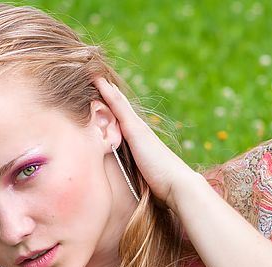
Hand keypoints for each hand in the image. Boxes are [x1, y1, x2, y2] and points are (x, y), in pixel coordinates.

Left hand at [94, 77, 201, 211]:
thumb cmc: (164, 189)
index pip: (123, 121)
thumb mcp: (145, 180)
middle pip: (121, 107)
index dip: (113, 108)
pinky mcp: (135, 131)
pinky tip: (98, 81)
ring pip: (118, 103)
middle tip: (94, 77)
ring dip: (106, 87)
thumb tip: (134, 187)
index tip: (101, 97)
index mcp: (141, 142)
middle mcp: (140, 131)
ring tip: (93, 73)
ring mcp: (138, 129)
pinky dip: (108, 93)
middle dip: (109, 93)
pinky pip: (118, 107)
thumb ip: (137, 177)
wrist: (178, 186)